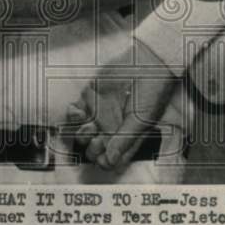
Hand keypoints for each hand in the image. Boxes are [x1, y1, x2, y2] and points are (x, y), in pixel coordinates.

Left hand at [68, 41, 176, 169]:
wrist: (147, 63)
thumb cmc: (152, 92)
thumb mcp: (142, 120)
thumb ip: (125, 140)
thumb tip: (111, 161)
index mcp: (126, 138)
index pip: (111, 159)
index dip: (105, 161)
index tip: (105, 156)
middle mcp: (111, 129)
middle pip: (93, 150)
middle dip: (93, 149)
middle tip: (99, 139)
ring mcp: (99, 115)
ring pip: (81, 135)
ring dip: (82, 135)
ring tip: (90, 127)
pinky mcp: (89, 99)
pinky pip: (74, 114)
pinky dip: (72, 117)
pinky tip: (81, 115)